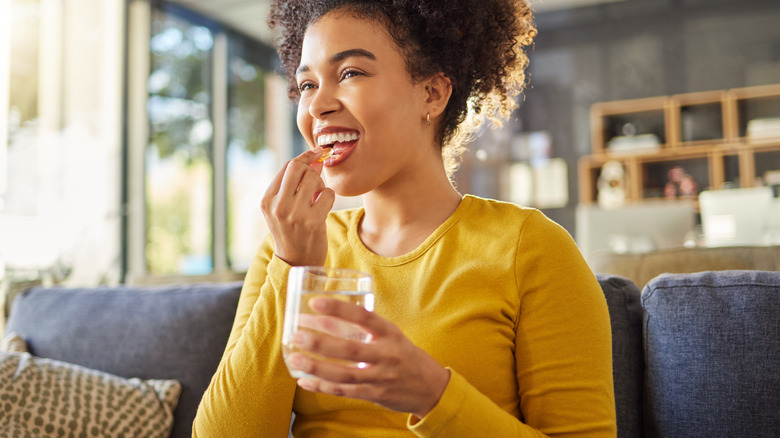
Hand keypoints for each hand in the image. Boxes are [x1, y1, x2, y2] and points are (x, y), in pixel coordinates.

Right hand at [261, 148, 334, 265]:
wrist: (297, 261)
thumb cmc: (292, 230)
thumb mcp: (283, 207)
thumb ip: (294, 184)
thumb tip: (316, 159)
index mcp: (267, 199)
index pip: (287, 166)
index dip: (305, 157)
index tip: (317, 152)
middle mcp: (278, 206)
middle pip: (298, 167)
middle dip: (312, 170)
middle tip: (315, 182)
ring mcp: (295, 214)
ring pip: (314, 178)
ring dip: (320, 185)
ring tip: (317, 198)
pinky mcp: (312, 222)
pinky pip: (327, 194)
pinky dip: (329, 197)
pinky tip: (323, 207)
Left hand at [287, 297, 450, 418]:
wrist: (430, 387)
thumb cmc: (404, 355)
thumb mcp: (391, 336)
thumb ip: (366, 328)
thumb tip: (328, 315)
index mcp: (390, 333)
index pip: (363, 317)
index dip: (338, 309)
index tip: (314, 302)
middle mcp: (386, 354)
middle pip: (350, 349)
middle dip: (320, 342)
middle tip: (296, 334)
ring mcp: (380, 377)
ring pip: (344, 374)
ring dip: (316, 367)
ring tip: (294, 358)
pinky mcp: (375, 395)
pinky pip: (344, 391)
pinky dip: (323, 386)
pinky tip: (304, 380)